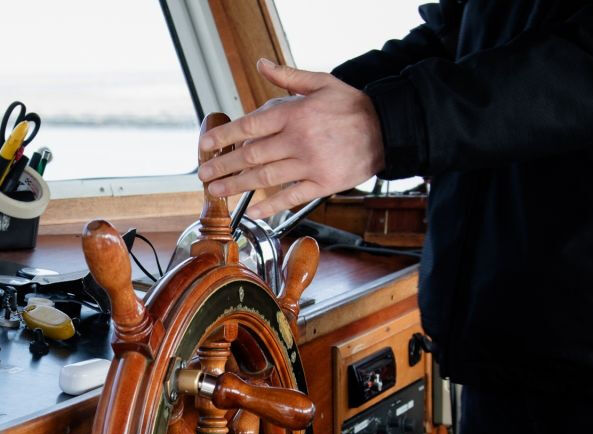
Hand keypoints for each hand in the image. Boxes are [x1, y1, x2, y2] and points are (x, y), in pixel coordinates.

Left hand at [198, 59, 384, 218]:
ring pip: (265, 178)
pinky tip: (252, 210)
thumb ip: (287, 78)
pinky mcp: (323, 183)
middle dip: (223, 166)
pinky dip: (270, 206)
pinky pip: (291, 197)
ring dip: (237, 185)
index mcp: (295, 114)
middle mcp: (299, 140)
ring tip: (216, 191)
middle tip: (203, 173)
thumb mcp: (321, 83)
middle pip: (251, 155)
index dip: (224, 137)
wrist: (390, 129)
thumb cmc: (353, 106)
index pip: (249, 127)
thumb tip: (261, 64)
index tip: (206, 145)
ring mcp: (310, 164)